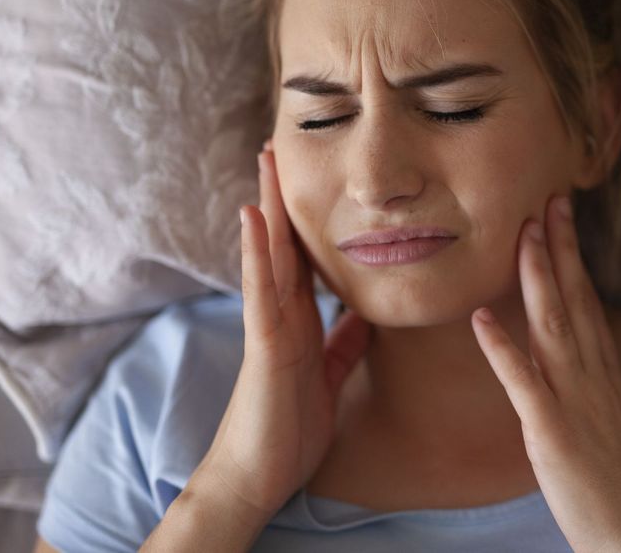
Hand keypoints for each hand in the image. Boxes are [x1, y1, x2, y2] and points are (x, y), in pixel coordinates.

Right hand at [197, 141, 369, 521]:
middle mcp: (281, 315)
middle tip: (282, 146)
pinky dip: (258, 253)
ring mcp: (268, 326)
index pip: (305, 258)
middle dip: (284, 197)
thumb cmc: (290, 429)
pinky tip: (255, 217)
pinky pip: (262, 291)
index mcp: (299, 322)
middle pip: (284, 245)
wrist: (261, 475)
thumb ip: (342, 344)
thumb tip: (364, 316)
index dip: (309, 219)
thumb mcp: (329, 377)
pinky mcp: (263, 345)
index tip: (315, 177)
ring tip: (267, 160)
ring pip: (269, 256)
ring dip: (269, 206)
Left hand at [470, 195, 620, 551]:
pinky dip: (501, 347)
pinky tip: (480, 318)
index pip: (588, 302)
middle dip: (558, 247)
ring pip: (553, 325)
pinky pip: (523, 382)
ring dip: (535, 276)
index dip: (573, 257)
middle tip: (546, 198)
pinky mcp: (552, 432)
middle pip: (574, 299)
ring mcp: (575, 402)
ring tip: (520, 233)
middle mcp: (594, 378)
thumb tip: (578, 367)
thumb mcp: (612, 425)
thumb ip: (592, 390)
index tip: (561, 217)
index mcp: (606, 375)